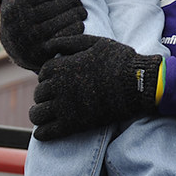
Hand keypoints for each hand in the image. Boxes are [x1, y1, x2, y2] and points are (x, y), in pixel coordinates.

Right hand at [0, 0, 87, 71]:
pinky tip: (79, 25)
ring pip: (63, 21)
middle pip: (57, 7)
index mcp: (17, 6)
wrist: (14, 48)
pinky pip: (64, 37)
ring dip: (77, 15)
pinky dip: (75, 30)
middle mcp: (22, 22)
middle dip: (72, 3)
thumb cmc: (18, 16)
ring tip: (82, 13)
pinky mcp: (42, 53)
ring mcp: (32, 39)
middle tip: (79, 4)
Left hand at [29, 35, 160, 139]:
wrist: (137, 83)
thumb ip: (69, 42)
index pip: (42, 74)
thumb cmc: (119, 60)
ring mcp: (64, 106)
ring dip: (38, 114)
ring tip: (44, 116)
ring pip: (37, 114)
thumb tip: (47, 45)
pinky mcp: (73, 124)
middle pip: (39, 94)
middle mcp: (58, 86)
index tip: (56, 81)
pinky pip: (48, 132)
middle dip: (44, 96)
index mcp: (61, 66)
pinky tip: (43, 132)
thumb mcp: (94, 42)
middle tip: (52, 99)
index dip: (48, 77)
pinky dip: (42, 133)